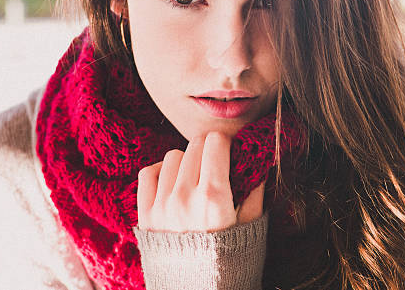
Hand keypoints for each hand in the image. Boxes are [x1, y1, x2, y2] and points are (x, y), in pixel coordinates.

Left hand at [137, 131, 264, 231]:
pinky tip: (172, 180)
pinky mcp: (146, 215)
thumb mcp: (252, 226)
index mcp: (213, 198)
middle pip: (194, 146)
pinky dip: (160, 171)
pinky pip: (148, 173)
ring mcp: (162, 206)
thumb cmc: (232, 262)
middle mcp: (185, 197)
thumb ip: (256, 190)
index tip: (229, 151)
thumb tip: (258, 161)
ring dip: (186, 161)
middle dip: (208, 149)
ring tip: (195, 176)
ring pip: (172, 156)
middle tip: (215, 164)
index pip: (215, 142)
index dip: (225, 143)